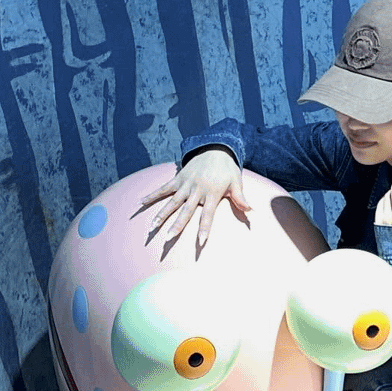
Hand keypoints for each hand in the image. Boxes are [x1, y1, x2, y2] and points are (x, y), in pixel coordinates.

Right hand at [133, 148, 250, 246]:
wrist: (216, 148)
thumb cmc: (227, 169)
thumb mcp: (236, 182)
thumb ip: (240, 198)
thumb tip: (250, 211)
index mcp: (212, 193)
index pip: (208, 214)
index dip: (204, 228)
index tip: (200, 242)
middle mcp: (197, 190)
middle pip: (185, 211)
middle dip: (177, 225)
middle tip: (168, 239)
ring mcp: (186, 184)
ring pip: (172, 202)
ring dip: (161, 215)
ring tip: (152, 228)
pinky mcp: (178, 178)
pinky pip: (164, 188)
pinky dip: (153, 195)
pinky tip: (141, 202)